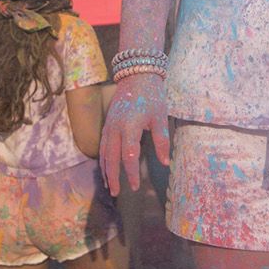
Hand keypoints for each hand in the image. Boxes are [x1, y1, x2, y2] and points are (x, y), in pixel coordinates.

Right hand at [99, 73, 169, 196]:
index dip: (131, 173)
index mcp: (129, 127)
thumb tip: (166, 163)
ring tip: (109, 186)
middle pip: (111, 158)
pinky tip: (106, 168)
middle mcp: (115, 128)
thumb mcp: (160, 116)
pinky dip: (103, 159)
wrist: (136, 74)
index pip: (129, 156)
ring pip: (104, 153)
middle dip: (113, 177)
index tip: (135, 186)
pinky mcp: (107, 123)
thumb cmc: (152, 96)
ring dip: (106, 170)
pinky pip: (102, 145)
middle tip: (116, 193)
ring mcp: (109, 125)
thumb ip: (162, 140)